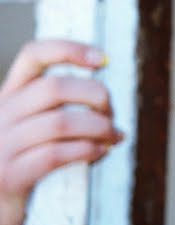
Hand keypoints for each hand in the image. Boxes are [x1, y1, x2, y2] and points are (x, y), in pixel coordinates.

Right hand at [0, 40, 121, 224]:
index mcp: (9, 95)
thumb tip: (106, 93)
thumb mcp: (34, 124)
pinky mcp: (9, 175)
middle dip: (95, 96)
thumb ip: (58, 104)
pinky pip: (55, 154)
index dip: (69, 49)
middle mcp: (0, 115)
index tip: (102, 58)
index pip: (33, 55)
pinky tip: (99, 152)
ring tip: (113, 136)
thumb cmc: (24, 160)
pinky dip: (86, 150)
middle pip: (54, 88)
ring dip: (98, 127)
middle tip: (111, 113)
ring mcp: (1, 146)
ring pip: (60, 122)